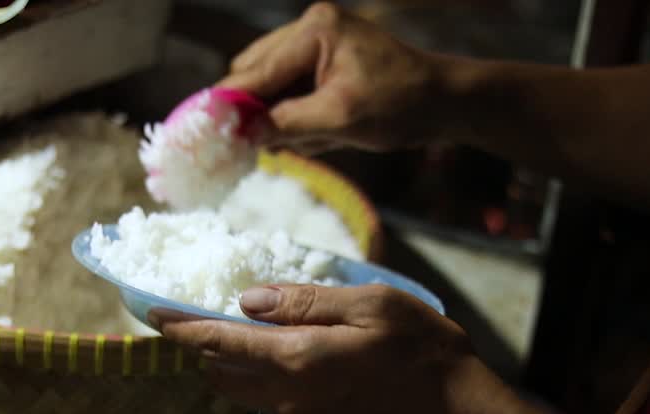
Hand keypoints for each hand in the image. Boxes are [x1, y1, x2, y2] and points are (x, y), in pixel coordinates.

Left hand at [154, 283, 506, 413]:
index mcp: (294, 361)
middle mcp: (286, 400)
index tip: (151, 313)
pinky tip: (304, 368)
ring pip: (246, 394)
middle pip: (220, 374)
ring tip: (257, 339)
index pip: (216, 342)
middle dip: (206, 347)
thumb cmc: (426, 357)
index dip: (180, 327)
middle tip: (209, 318)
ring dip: (238, 368)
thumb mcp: (373, 306)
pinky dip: (272, 386)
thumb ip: (306, 302)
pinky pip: (276, 410)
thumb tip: (249, 300)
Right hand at [219, 2, 449, 153]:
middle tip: (248, 148)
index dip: (230, 105)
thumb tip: (240, 134)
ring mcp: (317, 45)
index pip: (256, 70)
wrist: (444, 104)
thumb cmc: (401, 105)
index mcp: (315, 29)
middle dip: (254, 112)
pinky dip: (294, 118)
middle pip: (255, 73)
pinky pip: (290, 92)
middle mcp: (310, 29)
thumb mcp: (340, 119)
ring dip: (277, 118)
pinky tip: (319, 135)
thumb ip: (286, 124)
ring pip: (270, 86)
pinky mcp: (324, 65)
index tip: (204, 133)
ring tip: (303, 140)